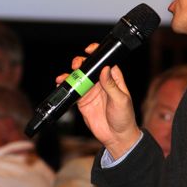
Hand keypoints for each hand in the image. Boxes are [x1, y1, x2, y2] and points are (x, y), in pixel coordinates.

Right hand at [56, 43, 141, 158]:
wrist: (116, 137)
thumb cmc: (124, 118)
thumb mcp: (121, 100)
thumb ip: (111, 85)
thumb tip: (105, 69)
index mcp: (113, 79)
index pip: (105, 62)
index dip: (97, 53)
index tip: (89, 49)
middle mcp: (101, 83)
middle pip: (89, 67)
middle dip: (80, 63)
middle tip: (76, 65)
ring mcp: (91, 92)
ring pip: (79, 78)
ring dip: (70, 75)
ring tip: (65, 76)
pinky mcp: (83, 102)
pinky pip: (73, 92)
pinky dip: (66, 88)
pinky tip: (61, 85)